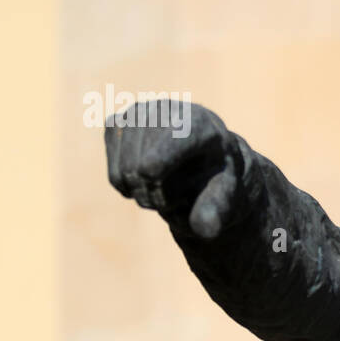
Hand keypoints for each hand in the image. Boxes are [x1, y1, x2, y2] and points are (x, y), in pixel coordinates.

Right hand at [104, 99, 242, 238]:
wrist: (202, 158)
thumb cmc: (216, 177)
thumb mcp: (224, 195)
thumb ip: (215, 210)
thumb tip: (205, 230)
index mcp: (198, 124)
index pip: (168, 142)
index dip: (156, 163)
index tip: (151, 177)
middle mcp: (164, 110)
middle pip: (140, 169)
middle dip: (157, 196)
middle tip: (179, 197)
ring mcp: (136, 114)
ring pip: (125, 176)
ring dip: (145, 194)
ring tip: (168, 186)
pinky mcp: (116, 125)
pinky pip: (115, 175)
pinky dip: (131, 188)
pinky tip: (149, 178)